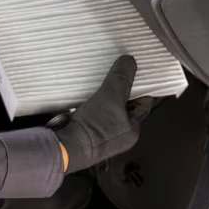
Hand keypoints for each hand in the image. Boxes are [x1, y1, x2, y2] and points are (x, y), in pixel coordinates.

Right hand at [51, 55, 146, 173]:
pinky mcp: (83, 133)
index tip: (135, 73)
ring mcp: (99, 135)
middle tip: (113, 74)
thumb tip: (130, 61)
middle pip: (122, 106)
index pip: (143, 105)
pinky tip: (81, 94)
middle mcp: (118, 135)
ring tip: (96, 81)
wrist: (66, 147)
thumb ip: (122, 78)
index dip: (140, 88)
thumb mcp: (112, 96)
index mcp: (132, 130)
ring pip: (104, 109)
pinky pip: (89, 113)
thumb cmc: (94, 128)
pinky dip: (86, 103)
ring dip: (100, 96)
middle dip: (117, 90)